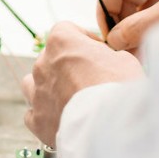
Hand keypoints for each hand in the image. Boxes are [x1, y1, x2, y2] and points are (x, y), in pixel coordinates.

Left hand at [22, 23, 141, 145]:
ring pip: (34, 83)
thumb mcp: (125, 60)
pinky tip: (63, 119)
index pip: (65, 29)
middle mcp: (43, 64)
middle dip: (68, 65)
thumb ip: (108, 56)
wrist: (110, 127)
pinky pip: (34, 113)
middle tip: (90, 79)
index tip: (97, 51)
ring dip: (49, 87)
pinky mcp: (37, 120)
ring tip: (70, 98)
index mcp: (61, 42)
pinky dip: (46, 114)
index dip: (83, 39)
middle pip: (50, 58)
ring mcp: (37, 92)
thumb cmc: (119, 88)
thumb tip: (107, 62)